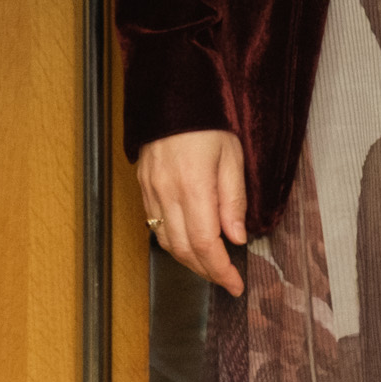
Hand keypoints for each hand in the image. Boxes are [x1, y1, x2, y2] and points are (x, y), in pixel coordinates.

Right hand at [137, 129, 247, 296]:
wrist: (172, 96)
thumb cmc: (208, 123)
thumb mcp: (232, 156)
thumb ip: (234, 199)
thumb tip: (237, 238)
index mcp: (193, 186)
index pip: (206, 244)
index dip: (221, 270)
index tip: (236, 284)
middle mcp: (167, 193)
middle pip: (184, 250)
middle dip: (207, 271)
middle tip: (227, 280)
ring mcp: (151, 191)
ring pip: (166, 242)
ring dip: (189, 260)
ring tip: (210, 265)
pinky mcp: (143, 187)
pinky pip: (155, 225)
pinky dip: (173, 241)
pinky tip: (189, 241)